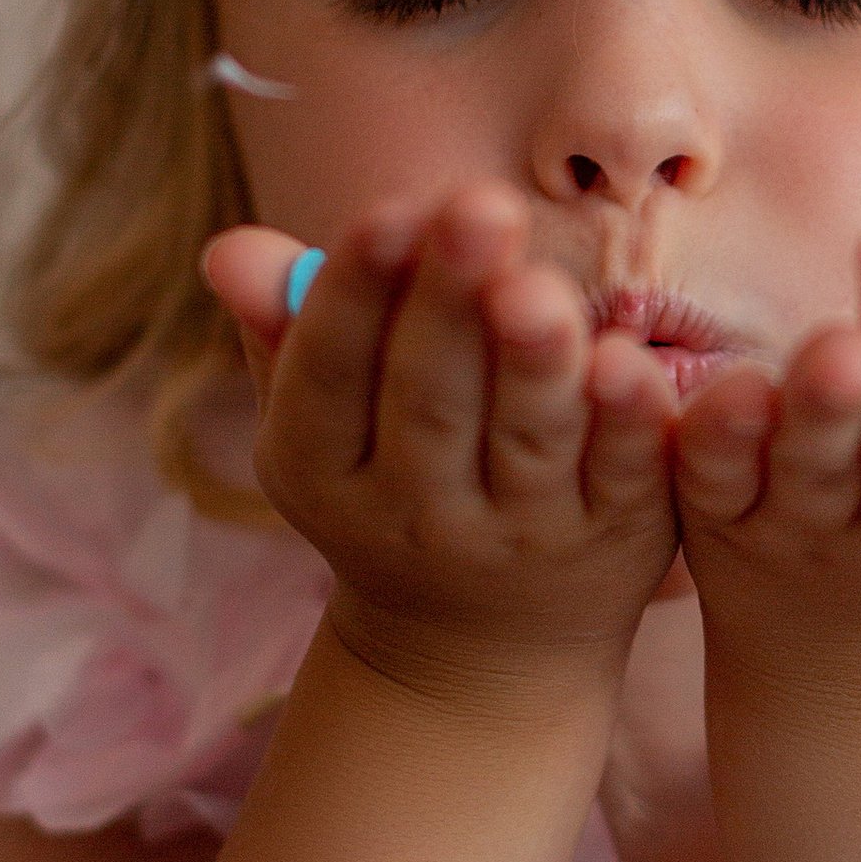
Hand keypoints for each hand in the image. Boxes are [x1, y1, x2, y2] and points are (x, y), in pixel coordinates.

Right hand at [202, 185, 680, 704]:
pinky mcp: (612, 542)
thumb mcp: (319, 421)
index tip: (387, 211)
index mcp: (322, 470)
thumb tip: (229, 249)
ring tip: (539, 286)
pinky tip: (631, 362)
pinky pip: (619, 478)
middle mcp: (415, 514)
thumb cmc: (388, 479)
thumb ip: (286, 325)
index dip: (355, 295)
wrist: (477, 655)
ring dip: (532, 362)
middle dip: (451, 303)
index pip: (327, 376)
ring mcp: (518, 535)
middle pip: (429, 401)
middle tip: (478, 206)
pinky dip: (625, 424)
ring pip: (525, 439)